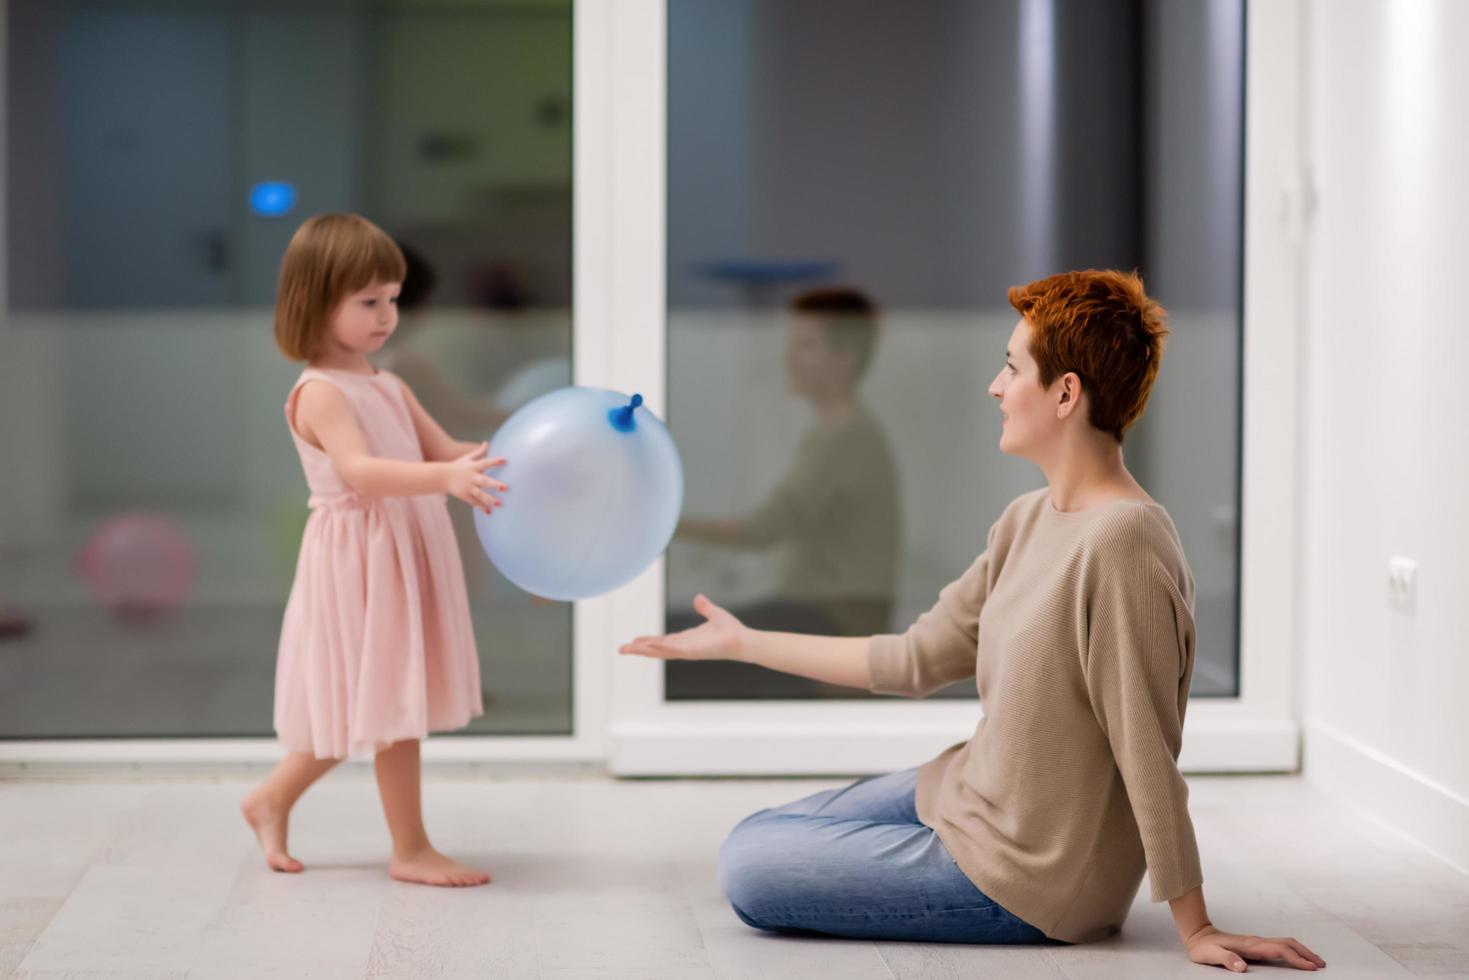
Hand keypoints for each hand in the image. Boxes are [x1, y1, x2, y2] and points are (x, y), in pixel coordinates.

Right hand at [445, 443, 506, 514]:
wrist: (441, 477)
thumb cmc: (457, 466)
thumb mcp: (467, 458)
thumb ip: (479, 452)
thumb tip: (487, 443)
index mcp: (473, 467)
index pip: (485, 463)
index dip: (495, 461)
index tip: (505, 460)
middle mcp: (471, 477)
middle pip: (484, 481)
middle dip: (495, 484)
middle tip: (506, 488)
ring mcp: (468, 487)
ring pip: (480, 494)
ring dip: (490, 499)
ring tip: (500, 504)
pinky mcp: (464, 495)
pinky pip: (474, 502)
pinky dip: (481, 507)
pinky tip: (490, 512)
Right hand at [619, 594, 746, 660]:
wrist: (743, 640)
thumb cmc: (731, 631)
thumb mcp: (714, 614)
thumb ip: (704, 607)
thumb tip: (698, 598)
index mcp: (686, 640)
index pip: (662, 641)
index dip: (648, 642)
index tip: (634, 641)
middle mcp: (684, 647)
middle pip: (656, 649)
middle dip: (638, 649)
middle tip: (621, 649)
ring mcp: (686, 650)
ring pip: (659, 651)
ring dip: (643, 650)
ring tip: (626, 649)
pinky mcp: (692, 651)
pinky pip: (672, 649)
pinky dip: (659, 647)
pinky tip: (646, 644)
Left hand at [1186, 926, 1325, 971]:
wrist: (1198, 935)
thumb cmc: (1204, 947)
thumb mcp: (1211, 955)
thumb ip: (1226, 960)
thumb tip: (1242, 967)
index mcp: (1250, 945)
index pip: (1279, 950)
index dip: (1296, 958)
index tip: (1310, 967)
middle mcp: (1257, 942)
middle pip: (1288, 944)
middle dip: (1306, 953)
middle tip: (1321, 964)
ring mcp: (1257, 942)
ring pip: (1285, 943)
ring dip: (1302, 951)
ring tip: (1315, 961)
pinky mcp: (1255, 945)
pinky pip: (1279, 946)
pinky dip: (1293, 950)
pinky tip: (1296, 957)